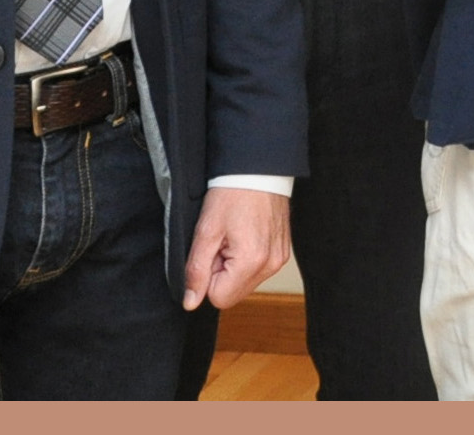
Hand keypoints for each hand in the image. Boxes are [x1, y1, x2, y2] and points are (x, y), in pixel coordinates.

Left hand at [183, 187, 290, 312]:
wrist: (259, 170)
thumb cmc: (232, 194)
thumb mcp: (205, 232)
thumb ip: (196, 271)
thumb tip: (190, 302)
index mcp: (251, 261)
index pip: (218, 298)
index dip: (207, 277)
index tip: (212, 250)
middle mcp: (270, 264)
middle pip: (233, 293)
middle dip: (221, 274)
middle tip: (222, 243)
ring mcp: (279, 259)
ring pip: (244, 283)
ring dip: (233, 267)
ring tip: (234, 237)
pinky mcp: (283, 253)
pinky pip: (257, 271)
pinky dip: (247, 260)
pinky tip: (246, 236)